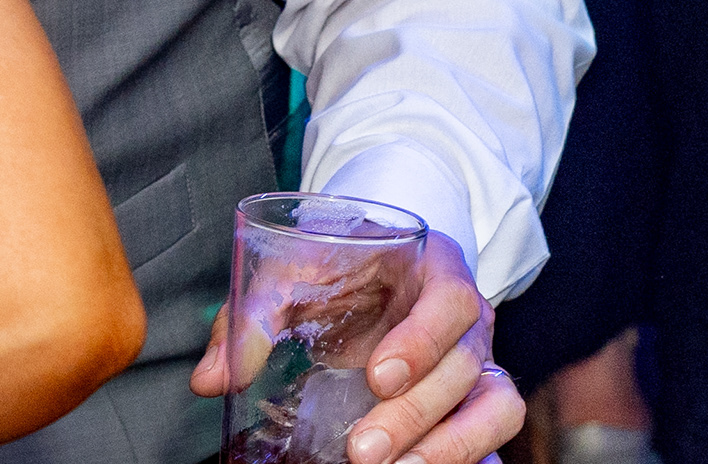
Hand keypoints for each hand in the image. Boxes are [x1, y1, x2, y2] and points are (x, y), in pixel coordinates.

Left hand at [190, 228, 520, 463]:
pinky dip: (468, 458)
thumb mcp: (293, 269)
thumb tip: (211, 379)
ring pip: (495, 407)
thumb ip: (253, 316)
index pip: (451, 300)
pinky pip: (493, 434)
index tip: (377, 376)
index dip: (421, 341)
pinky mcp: (477, 399)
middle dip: (416, 414)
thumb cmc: (337, 264)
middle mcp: (468, 316)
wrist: (371, 264)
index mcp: (433, 266)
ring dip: (449, 446)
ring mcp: (480, 360)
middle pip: (467, 365)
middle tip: (363, 449)